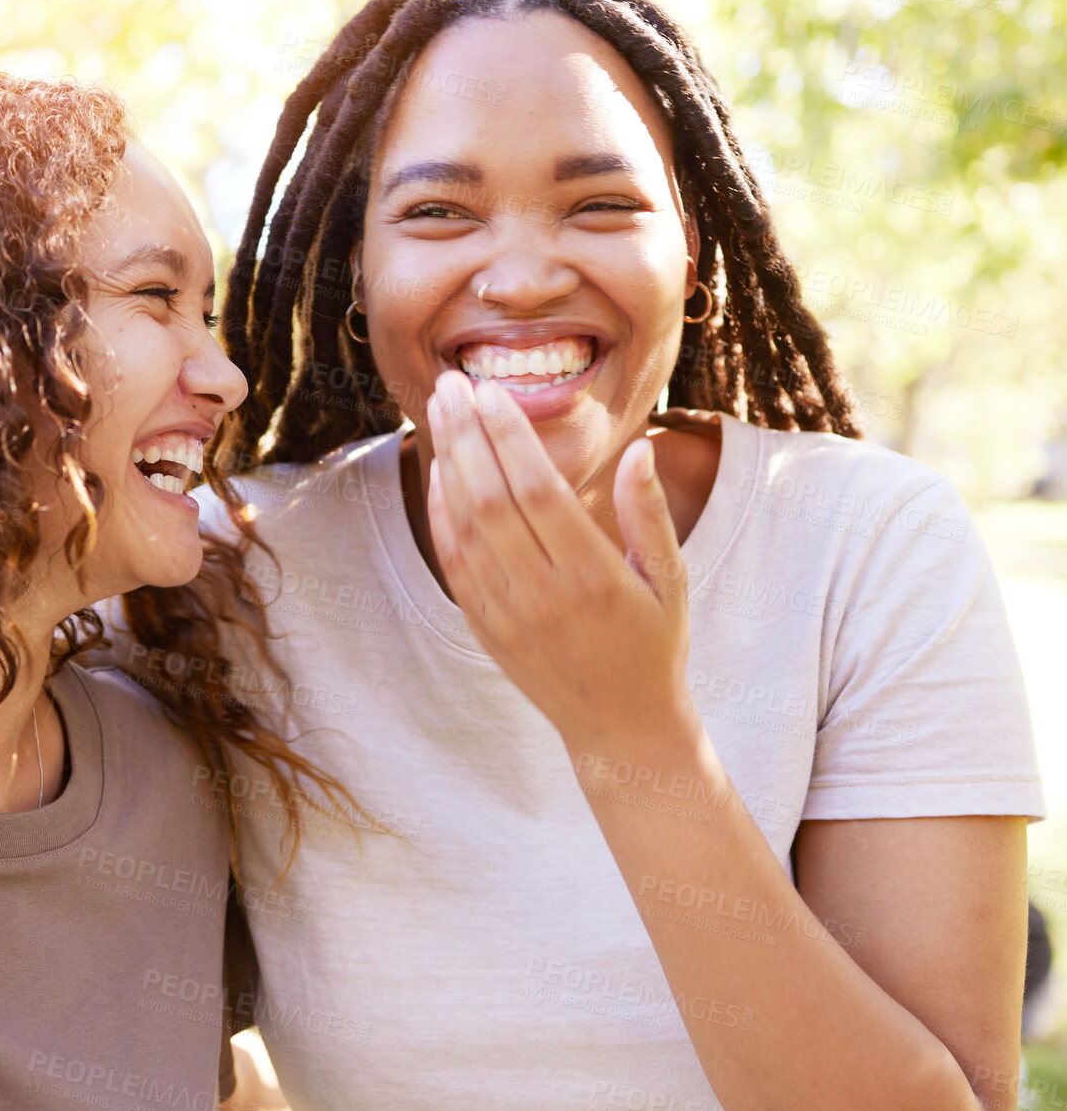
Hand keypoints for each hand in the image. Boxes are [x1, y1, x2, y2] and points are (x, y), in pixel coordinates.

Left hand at [424, 370, 698, 750]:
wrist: (621, 727)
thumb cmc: (655, 643)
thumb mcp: (671, 580)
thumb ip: (650, 515)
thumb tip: (641, 449)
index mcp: (594, 577)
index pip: (538, 491)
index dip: (508, 437)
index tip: (490, 391)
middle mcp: (542, 595)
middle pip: (489, 499)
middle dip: (466, 435)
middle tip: (450, 383)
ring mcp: (506, 614)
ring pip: (463, 525)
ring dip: (447, 463)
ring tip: (440, 411)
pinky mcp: (484, 627)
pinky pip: (453, 560)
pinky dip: (441, 512)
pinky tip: (440, 470)